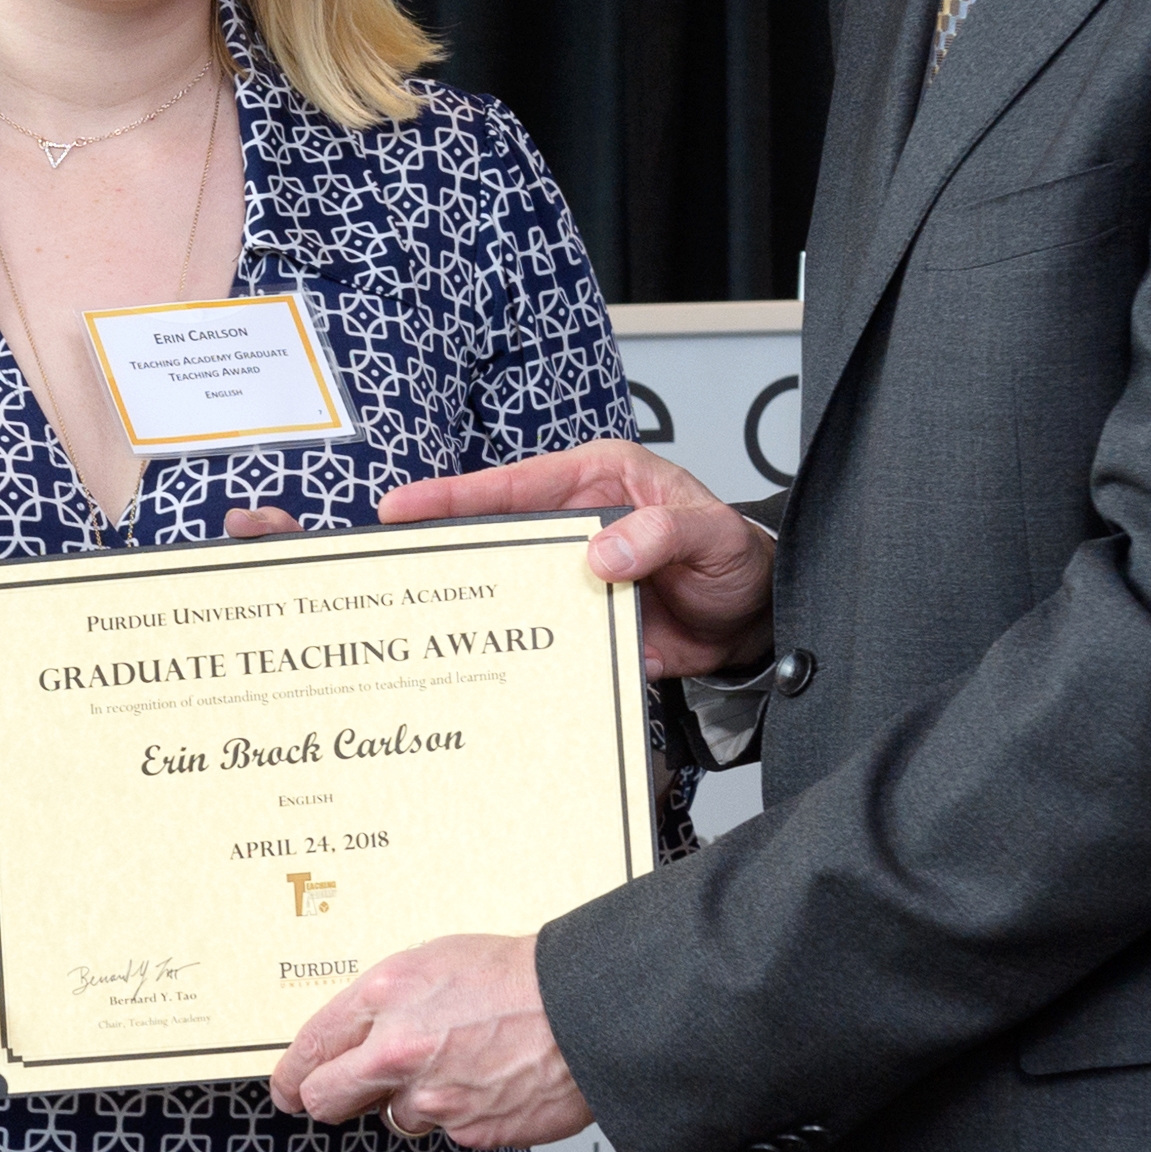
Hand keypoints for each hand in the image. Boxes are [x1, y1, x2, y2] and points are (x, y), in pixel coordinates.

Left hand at [271, 933, 592, 1150]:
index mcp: (385, 996)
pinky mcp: (468, 1132)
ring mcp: (432, 1098)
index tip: (287, 1084)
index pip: (311, 1045)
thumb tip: (358, 1031)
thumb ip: (389, 1000)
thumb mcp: (436, 962)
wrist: (585, 1011)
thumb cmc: (521, 978)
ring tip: (457, 1067)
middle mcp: (398, 1051)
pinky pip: (449, 1130)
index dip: (292, 1072)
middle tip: (331, 1098)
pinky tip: (489, 1084)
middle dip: (323, 1100)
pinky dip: (462, 1114)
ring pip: (395, 1116)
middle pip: (325, 1098)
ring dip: (413, 1101)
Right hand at [376, 440, 771, 678]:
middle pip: (498, 539)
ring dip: (479, 609)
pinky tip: (484, 669)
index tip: (403, 506)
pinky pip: (540, 638)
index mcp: (597, 482)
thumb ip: (660, 533)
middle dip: (447, 552)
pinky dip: (515, 653)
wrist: (759, 620)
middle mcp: (575, 528)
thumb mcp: (708, 532)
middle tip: (392, 567)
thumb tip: (603, 553)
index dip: (455, 496)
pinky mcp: (582, 626)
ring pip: (512, 592)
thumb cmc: (736, 556)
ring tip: (424, 622)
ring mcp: (574, 580)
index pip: (514, 485)